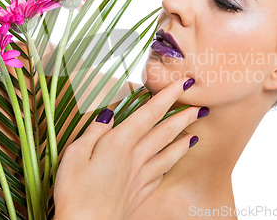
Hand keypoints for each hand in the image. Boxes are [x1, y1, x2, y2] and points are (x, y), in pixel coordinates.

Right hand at [53, 77, 207, 219]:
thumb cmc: (75, 193)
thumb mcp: (75, 154)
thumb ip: (94, 131)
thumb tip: (109, 113)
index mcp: (120, 143)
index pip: (149, 113)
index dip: (167, 96)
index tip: (183, 83)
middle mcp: (135, 158)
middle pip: (164, 132)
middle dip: (184, 116)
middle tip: (201, 106)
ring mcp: (140, 177)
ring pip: (168, 153)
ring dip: (183, 139)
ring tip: (196, 131)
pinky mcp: (140, 193)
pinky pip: (162, 173)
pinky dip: (172, 162)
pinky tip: (174, 160)